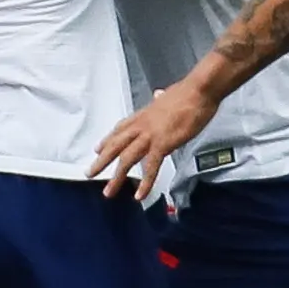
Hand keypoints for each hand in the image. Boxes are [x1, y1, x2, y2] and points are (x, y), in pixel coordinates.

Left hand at [90, 80, 218, 200]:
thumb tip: (159, 95)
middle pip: (116, 145)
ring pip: (126, 159)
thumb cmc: (188, 93)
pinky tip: (140, 196)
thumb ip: (161, 99)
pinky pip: (151, 167)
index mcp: (143, 115)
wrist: (198, 91)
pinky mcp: (162, 144)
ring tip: (108, 192)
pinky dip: (145, 183)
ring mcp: (150, 135)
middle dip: (102, 160)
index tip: (98, 149)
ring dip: (117, 177)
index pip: (120, 129)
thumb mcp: (168, 95)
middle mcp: (141, 125)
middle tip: (90, 173)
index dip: (108, 140)